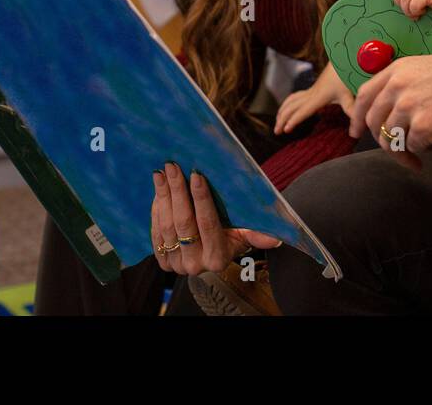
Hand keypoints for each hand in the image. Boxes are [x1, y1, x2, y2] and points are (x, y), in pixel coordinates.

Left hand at [150, 163, 280, 274]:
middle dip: (177, 191)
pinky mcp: (163, 260)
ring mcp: (176, 265)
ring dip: (163, 196)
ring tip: (162, 173)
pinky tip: (159, 190)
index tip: (197, 175)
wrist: (212, 252)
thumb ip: (257, 234)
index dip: (202, 199)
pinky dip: (156, 209)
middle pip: (184, 223)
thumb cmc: (233, 233)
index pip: (208, 224)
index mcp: (218, 259)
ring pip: (167, 226)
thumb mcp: (246, 233)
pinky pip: (155, 232)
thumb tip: (276, 239)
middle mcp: (195, 265)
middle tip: (173, 167)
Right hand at [274, 65, 353, 134]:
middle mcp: (311, 94)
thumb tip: (355, 129)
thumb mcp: (349, 95)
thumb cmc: (346, 77)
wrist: (343, 60)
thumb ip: (351, 110)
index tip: (285, 129)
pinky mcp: (311, 90)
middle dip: (282, 119)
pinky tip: (286, 111)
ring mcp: (310, 91)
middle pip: (291, 107)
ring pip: (290, 101)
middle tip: (276, 131)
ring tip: (277, 124)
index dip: (294, 120)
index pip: (303, 111)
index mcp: (319, 97)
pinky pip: (294, 97)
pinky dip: (286, 105)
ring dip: (282, 112)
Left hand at [349, 53, 431, 155]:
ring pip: (392, 139)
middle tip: (397, 151)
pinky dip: (426, 149)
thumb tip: (387, 110)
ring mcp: (409, 107)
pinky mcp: (423, 127)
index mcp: (399, 69)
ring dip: (406, 148)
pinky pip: (415, 147)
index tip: (355, 130)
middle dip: (382, 140)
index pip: (365, 95)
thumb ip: (405, 84)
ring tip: (425, 148)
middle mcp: (399, 86)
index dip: (357, 116)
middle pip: (374, 122)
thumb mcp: (430, 68)